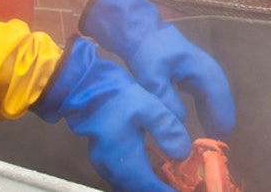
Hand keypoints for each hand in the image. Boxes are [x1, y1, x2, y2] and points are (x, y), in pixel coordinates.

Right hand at [32, 37, 186, 191]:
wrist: (87, 89)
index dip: (167, 191)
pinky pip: (121, 179)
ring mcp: (102, 166)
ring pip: (127, 186)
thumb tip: (183, 153)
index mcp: (124, 159)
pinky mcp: (101, 160)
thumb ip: (167, 130)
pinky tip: (150, 172)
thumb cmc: (119, 97)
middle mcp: (111, 168)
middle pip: (137, 190)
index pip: (148, 187)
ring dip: (146, 186)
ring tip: (167, 180)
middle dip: (157, 190)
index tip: (183, 190)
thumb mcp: (150, 107)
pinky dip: (137, 180)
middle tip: (178, 186)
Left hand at [81, 0, 234, 138]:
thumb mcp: (152, 76)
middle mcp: (208, 69)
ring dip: (216, 114)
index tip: (220, 138)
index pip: (218, 96)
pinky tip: (206, 122)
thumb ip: (165, 98)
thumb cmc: (148, 51)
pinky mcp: (195, 74)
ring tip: (214, 136)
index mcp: (202, 69)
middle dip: (222, 119)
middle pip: (221, 97)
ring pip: (215, 96)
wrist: (141, 32)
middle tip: (219, 143)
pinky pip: (207, 94)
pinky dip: (209, 108)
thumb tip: (179, 122)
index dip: (221, 117)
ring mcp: (203, 70)